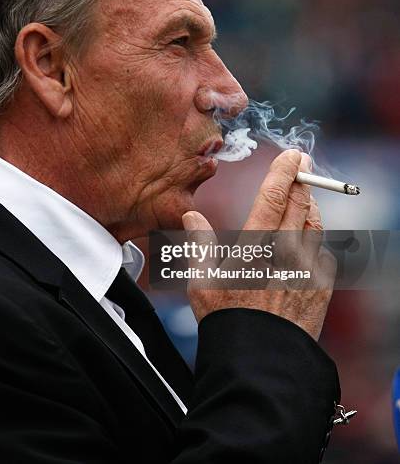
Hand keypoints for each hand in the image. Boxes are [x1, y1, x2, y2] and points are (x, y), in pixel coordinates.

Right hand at [183, 149, 335, 340]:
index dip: (284, 171)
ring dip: (310, 207)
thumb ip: (199, 243)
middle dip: (303, 179)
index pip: (275, 196)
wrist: (260, 359)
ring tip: (305, 198)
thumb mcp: (201, 280)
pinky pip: (323, 253)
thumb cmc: (225, 319)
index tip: (292, 154)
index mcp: (257, 245)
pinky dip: (315, 241)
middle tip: (303, 164)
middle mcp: (287, 251)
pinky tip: (306, 243)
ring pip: (315, 226)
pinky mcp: (321, 286)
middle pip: (301, 203)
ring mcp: (308, 268)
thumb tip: (191, 216)